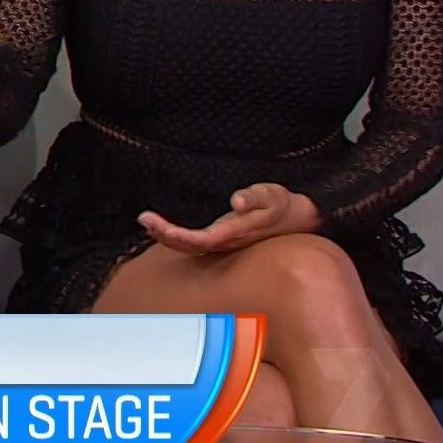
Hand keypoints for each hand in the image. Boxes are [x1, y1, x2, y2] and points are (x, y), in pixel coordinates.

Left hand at [139, 183, 321, 255]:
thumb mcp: (274, 197)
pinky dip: (174, 235)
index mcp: (234, 233)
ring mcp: (223, 241)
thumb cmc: (283, 206)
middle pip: (189, 245)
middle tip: (143, 218)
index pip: (200, 239)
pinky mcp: (222, 237)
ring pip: (189, 245)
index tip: (156, 223)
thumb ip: (255, 198)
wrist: (299, 221)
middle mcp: (225, 241)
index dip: (176, 235)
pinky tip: (160, 226)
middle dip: (164, 234)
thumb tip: (237, 201)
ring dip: (165, 235)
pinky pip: (193, 241)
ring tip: (146, 220)